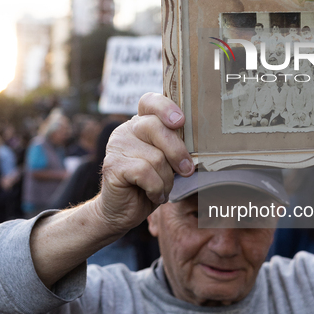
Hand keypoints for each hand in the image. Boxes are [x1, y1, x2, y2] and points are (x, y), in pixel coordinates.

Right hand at [96, 93, 193, 238]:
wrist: (122, 212)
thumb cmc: (149, 185)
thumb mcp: (166, 163)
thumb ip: (174, 147)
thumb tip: (200, 142)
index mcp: (140, 124)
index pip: (149, 102)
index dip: (165, 107)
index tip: (180, 121)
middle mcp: (126, 130)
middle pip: (156, 128)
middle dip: (177, 152)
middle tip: (187, 170)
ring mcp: (117, 146)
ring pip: (155, 157)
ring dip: (166, 180)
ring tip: (162, 190)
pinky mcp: (112, 165)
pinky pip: (146, 173)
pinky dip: (156, 188)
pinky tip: (153, 195)